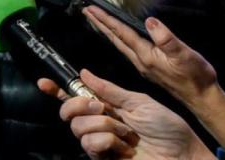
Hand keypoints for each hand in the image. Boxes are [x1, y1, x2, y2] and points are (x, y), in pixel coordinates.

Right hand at [41, 70, 212, 159]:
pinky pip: (90, 144)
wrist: (181, 154)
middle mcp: (99, 124)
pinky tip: (123, 146)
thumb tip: (84, 73)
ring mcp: (100, 143)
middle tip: (102, 108)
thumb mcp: (139, 101)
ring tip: (126, 134)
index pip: (76, 97)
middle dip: (81, 106)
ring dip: (104, 126)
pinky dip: (108, 140)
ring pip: (79, 128)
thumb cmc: (167, 128)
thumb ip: (110, 90)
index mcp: (108, 106)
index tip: (43, 82)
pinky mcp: (102, 159)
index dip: (58, 90)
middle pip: (69, 113)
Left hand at [84, 7, 215, 107]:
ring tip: (97, 21)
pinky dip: (119, 39)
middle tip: (86, 12)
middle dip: (100, 24)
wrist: (202, 97)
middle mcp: (141, 61)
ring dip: (107, 32)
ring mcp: (144, 65)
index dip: (106, 20)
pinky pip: (128, 49)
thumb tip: (150, 21)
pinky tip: (119, 37)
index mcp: (146, 56)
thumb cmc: (195, 76)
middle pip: (115, 39)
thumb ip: (166, 38)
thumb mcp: (183, 54)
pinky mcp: (150, 68)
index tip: (91, 9)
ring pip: (120, 45)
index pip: (121, 34)